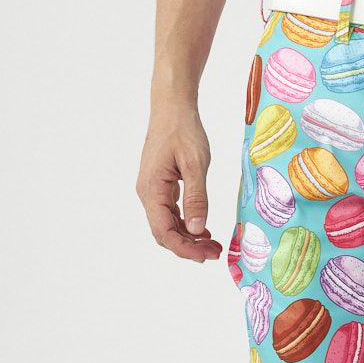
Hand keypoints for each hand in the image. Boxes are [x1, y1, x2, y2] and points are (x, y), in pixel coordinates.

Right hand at [136, 103, 222, 261]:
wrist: (172, 106)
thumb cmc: (183, 130)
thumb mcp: (195, 164)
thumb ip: (196, 199)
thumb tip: (196, 229)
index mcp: (152, 189)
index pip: (163, 231)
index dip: (184, 248)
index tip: (206, 256)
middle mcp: (148, 193)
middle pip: (165, 233)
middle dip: (189, 247)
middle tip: (215, 252)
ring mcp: (153, 190)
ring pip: (169, 225)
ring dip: (190, 238)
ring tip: (214, 244)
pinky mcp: (161, 186)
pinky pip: (172, 214)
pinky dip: (187, 225)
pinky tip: (204, 229)